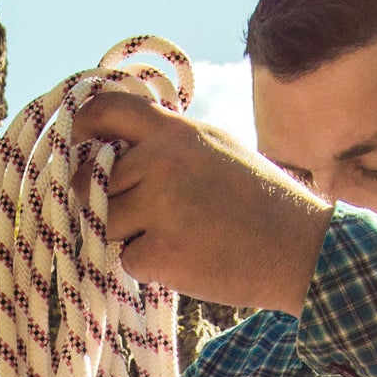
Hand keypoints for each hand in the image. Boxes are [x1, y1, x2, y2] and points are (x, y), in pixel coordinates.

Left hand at [70, 91, 332, 313]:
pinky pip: (125, 260)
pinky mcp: (158, 251)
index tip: (76, 146)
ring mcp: (158, 206)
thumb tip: (109, 150)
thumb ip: (166, 143)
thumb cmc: (259, 201)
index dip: (81, 129)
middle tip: (159, 217)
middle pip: (97, 183)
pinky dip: (148, 266)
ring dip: (129, 235)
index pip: (105, 111)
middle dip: (115, 202)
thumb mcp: (215, 149)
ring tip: (179, 235)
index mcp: (175, 131)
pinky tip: (187, 258)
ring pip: (105, 223)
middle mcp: (161, 162)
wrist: (300, 248)